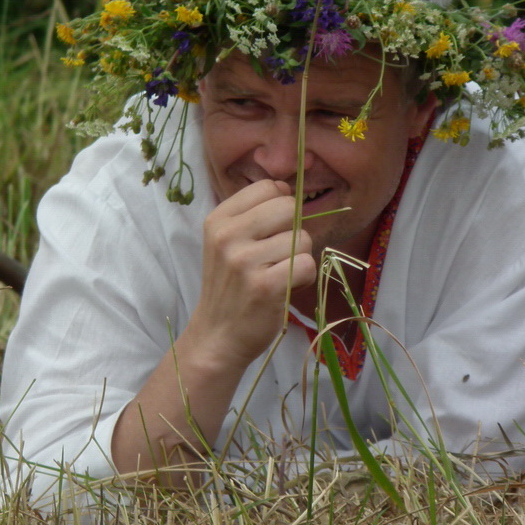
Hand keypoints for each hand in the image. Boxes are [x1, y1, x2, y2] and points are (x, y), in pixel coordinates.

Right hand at [188, 179, 315, 367]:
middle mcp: (227, 236)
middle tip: (280, 255)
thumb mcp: (228, 242)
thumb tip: (290, 188)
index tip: (274, 229)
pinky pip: (307, 265)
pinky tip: (286, 289)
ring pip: (302, 239)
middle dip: (295, 230)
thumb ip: (254, 214)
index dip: (282, 205)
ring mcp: (244, 261)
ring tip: (280, 275)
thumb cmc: (231, 286)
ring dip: (300, 259)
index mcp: (219, 219)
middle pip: (289, 207)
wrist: (217, 336)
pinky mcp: (265, 286)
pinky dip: (305, 279)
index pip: (268, 187)